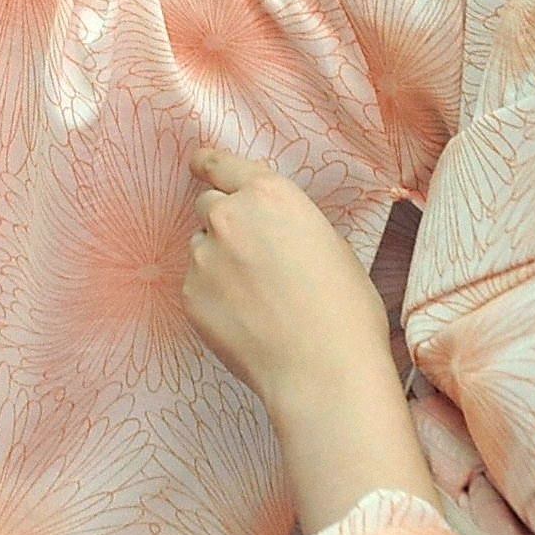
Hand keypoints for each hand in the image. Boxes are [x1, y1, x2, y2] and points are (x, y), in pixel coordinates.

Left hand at [181, 147, 393, 411]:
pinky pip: (197, 287)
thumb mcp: (329, 244)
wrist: (324, 370)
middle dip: (224, 223)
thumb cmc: (345, 310)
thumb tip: (269, 231)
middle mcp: (228, 217)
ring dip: (219, 262)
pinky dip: (214, 299)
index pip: (221, 165)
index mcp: (269, 195)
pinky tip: (246, 322)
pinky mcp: (190, 296)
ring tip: (257, 300)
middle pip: (208, 205)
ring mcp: (203, 257)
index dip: (208, 164)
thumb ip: (286, 224)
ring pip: (202, 249)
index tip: (198, 164)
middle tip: (252, 257)